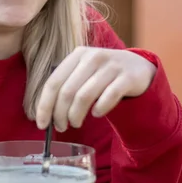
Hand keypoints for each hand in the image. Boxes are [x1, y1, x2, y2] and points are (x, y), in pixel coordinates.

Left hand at [36, 47, 156, 130]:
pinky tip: (97, 114)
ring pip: (85, 96)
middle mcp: (93, 57)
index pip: (53, 82)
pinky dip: (99, 109)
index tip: (42, 124)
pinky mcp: (127, 77)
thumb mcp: (84, 72)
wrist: (139, 68)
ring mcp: (111, 66)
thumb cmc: (104, 75)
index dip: (45, 105)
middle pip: (67, 91)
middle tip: (61, 127)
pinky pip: (108, 97)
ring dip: (76, 115)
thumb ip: (66, 86)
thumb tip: (45, 114)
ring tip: (76, 123)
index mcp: (77, 55)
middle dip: (60, 114)